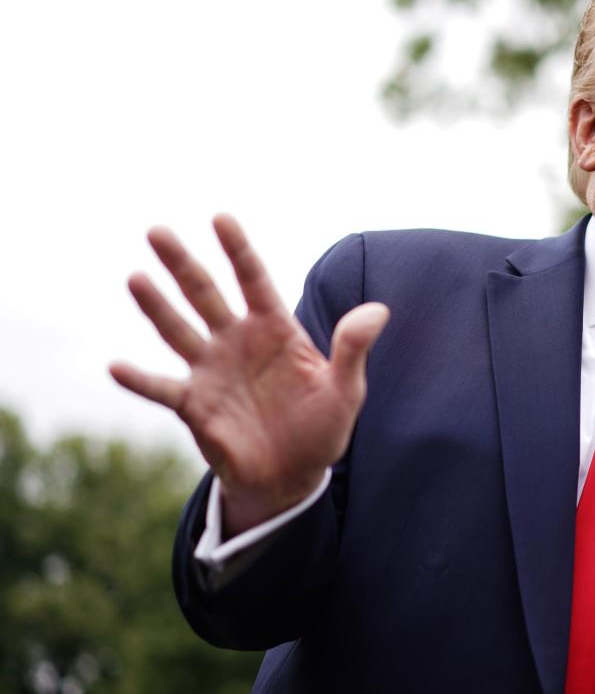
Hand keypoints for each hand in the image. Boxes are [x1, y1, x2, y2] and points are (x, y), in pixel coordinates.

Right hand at [110, 215, 388, 536]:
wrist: (295, 475)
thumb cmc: (323, 426)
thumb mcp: (345, 388)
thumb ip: (353, 348)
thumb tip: (379, 311)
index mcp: (274, 329)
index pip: (254, 280)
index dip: (238, 250)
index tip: (220, 218)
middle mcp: (236, 341)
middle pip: (206, 294)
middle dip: (182, 264)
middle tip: (157, 230)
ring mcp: (211, 371)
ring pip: (178, 332)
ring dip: (156, 307)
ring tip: (135, 278)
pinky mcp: (194, 406)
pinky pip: (162, 389)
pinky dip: (139, 380)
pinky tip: (116, 366)